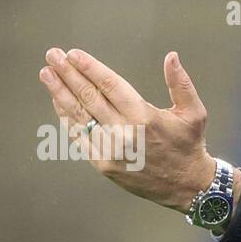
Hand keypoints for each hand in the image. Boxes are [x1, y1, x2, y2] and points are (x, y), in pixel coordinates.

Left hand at [38, 47, 215, 211]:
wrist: (187, 186)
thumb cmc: (189, 146)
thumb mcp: (194, 113)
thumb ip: (181, 84)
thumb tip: (171, 56)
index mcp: (144, 117)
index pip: (110, 85)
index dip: (89, 67)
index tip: (73, 54)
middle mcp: (124, 132)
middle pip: (88, 96)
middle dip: (67, 74)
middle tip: (52, 56)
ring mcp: (111, 150)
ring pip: (79, 116)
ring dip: (59, 93)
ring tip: (46, 74)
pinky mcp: (104, 165)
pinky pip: (79, 137)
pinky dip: (66, 118)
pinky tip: (57, 102)